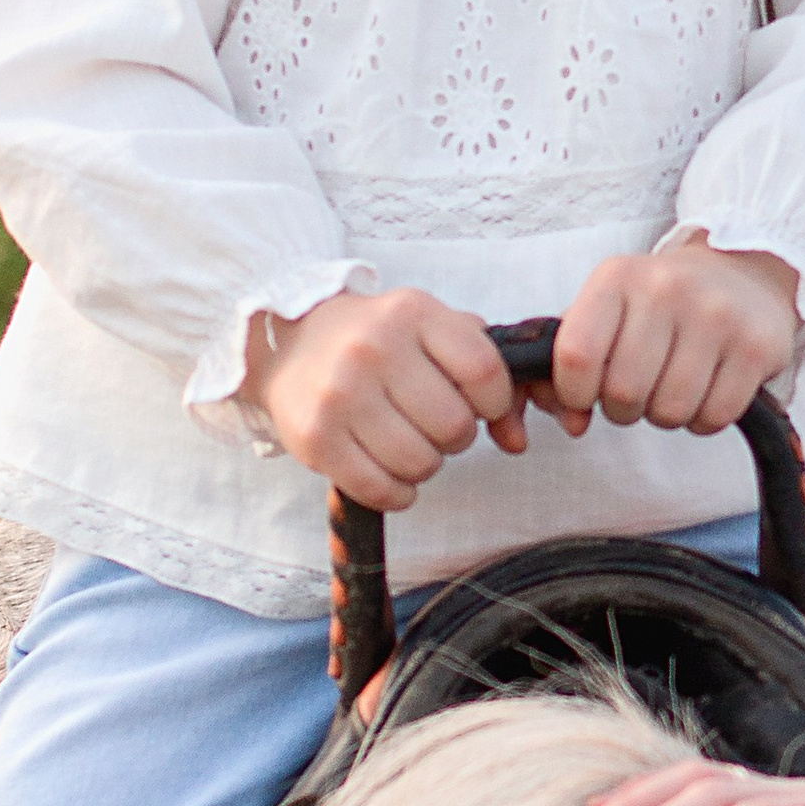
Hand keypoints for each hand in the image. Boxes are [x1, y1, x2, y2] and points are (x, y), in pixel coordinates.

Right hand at [245, 286, 520, 510]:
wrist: (288, 344)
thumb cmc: (374, 341)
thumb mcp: (428, 330)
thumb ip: (482, 369)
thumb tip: (517, 439)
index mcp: (412, 313)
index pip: (484, 371)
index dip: (494, 401)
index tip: (478, 405)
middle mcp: (374, 348)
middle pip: (455, 425)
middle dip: (456, 437)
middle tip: (434, 426)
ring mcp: (341, 393)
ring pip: (420, 462)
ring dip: (425, 465)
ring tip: (408, 445)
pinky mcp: (315, 437)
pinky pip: (380, 489)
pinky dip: (397, 493)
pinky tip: (389, 474)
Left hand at [545, 239, 798, 437]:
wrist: (741, 270)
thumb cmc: (659, 303)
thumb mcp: (607, 312)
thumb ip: (571, 366)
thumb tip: (572, 423)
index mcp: (617, 277)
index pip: (576, 355)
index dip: (574, 392)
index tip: (587, 392)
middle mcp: (666, 288)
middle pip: (624, 393)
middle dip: (624, 408)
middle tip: (638, 390)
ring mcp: (717, 315)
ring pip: (671, 411)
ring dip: (666, 415)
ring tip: (672, 386)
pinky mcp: (757, 346)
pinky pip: (715, 416)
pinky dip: (704, 419)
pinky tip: (707, 389)